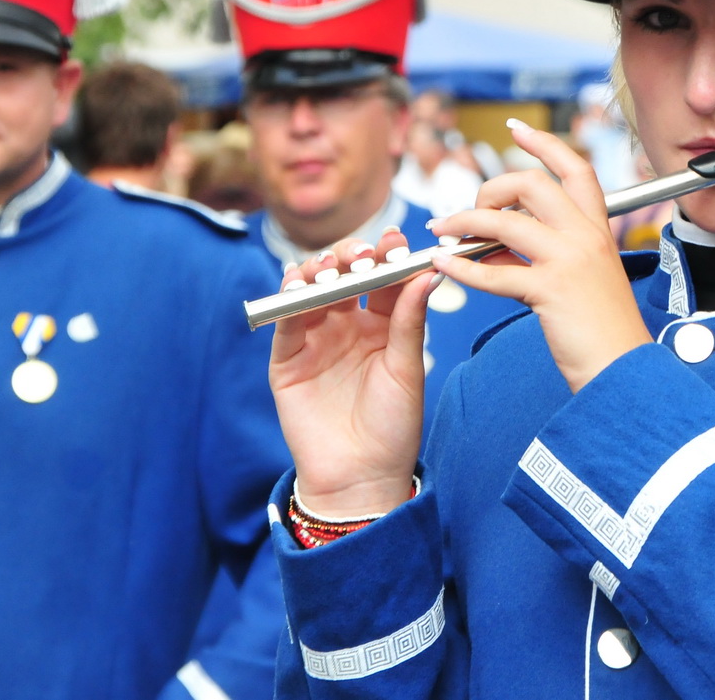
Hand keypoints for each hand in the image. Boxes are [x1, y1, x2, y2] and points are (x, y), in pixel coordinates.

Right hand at [269, 229, 431, 517]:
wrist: (361, 475)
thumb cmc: (394, 425)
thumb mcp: (407, 368)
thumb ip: (409, 320)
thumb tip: (428, 272)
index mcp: (384, 324)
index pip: (384, 278)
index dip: (388, 256)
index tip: (396, 239)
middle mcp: (349, 324)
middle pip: (346, 276)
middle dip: (351, 257)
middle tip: (362, 254)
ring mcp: (317, 338)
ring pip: (314, 290)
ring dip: (319, 270)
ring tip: (331, 266)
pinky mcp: (288, 357)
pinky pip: (286, 320)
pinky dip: (290, 298)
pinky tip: (299, 283)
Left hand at [430, 123, 650, 392]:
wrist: (624, 369)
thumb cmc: (602, 331)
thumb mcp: (580, 280)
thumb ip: (541, 256)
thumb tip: (492, 248)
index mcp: (598, 230)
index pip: (575, 169)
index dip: (544, 144)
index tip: (516, 128)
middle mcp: (587, 236)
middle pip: (532, 183)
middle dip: (490, 189)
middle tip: (469, 212)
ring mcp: (570, 260)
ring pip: (505, 222)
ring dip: (464, 223)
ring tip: (441, 234)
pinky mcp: (551, 290)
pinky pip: (494, 271)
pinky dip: (461, 267)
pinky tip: (444, 266)